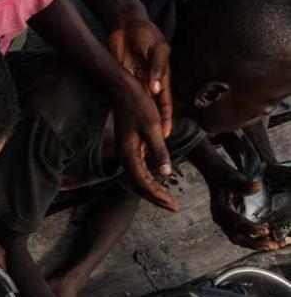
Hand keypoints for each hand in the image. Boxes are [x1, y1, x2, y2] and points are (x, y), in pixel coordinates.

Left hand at [108, 17, 172, 137]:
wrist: (127, 25)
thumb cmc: (147, 34)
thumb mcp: (158, 49)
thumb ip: (159, 68)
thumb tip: (157, 89)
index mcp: (163, 78)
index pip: (165, 103)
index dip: (165, 119)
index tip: (165, 135)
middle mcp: (150, 84)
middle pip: (151, 111)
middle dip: (151, 127)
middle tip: (149, 145)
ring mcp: (135, 83)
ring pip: (137, 108)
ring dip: (136, 123)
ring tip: (134, 139)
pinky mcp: (122, 80)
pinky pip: (123, 98)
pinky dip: (123, 111)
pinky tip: (120, 123)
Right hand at [111, 78, 177, 212]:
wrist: (123, 89)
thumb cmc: (138, 105)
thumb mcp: (152, 127)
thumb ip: (159, 151)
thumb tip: (166, 173)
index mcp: (129, 154)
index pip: (143, 183)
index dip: (158, 196)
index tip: (172, 205)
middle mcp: (126, 156)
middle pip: (139, 184)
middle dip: (156, 197)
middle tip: (173, 207)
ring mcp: (127, 151)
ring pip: (139, 177)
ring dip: (153, 189)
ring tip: (166, 197)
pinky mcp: (131, 146)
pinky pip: (139, 168)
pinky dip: (149, 177)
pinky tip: (158, 179)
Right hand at [209, 176, 280, 250]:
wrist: (217, 178)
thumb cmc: (224, 177)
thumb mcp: (231, 177)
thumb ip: (243, 184)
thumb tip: (257, 187)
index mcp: (220, 210)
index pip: (235, 222)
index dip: (250, 228)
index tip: (265, 230)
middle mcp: (222, 220)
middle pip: (236, 237)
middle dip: (254, 244)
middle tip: (272, 246)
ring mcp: (227, 224)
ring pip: (240, 239)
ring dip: (256, 244)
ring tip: (274, 245)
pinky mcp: (233, 225)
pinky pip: (244, 235)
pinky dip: (255, 239)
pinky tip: (269, 239)